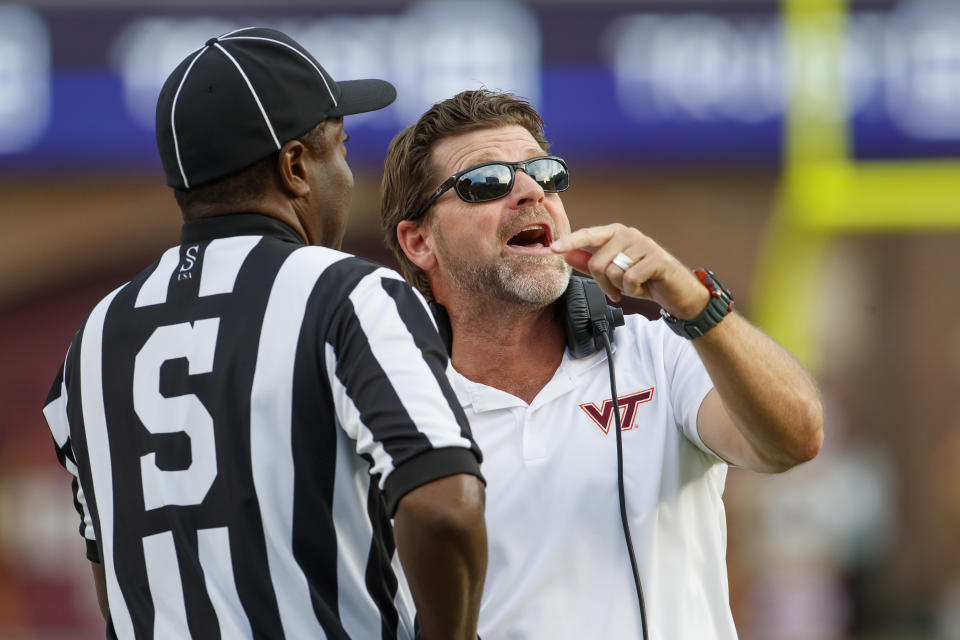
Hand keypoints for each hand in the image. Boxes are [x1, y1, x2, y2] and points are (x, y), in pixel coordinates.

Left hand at [550, 223, 709, 318]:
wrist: (675, 292)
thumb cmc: (642, 280)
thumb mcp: (612, 274)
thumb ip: (589, 263)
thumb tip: (565, 254)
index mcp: (615, 233)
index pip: (588, 235)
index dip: (570, 242)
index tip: (552, 249)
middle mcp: (629, 234)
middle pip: (598, 262)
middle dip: (604, 284)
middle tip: (617, 290)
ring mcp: (644, 244)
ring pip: (614, 272)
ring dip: (621, 288)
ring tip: (634, 286)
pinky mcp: (657, 258)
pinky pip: (630, 279)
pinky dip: (634, 290)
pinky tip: (644, 287)